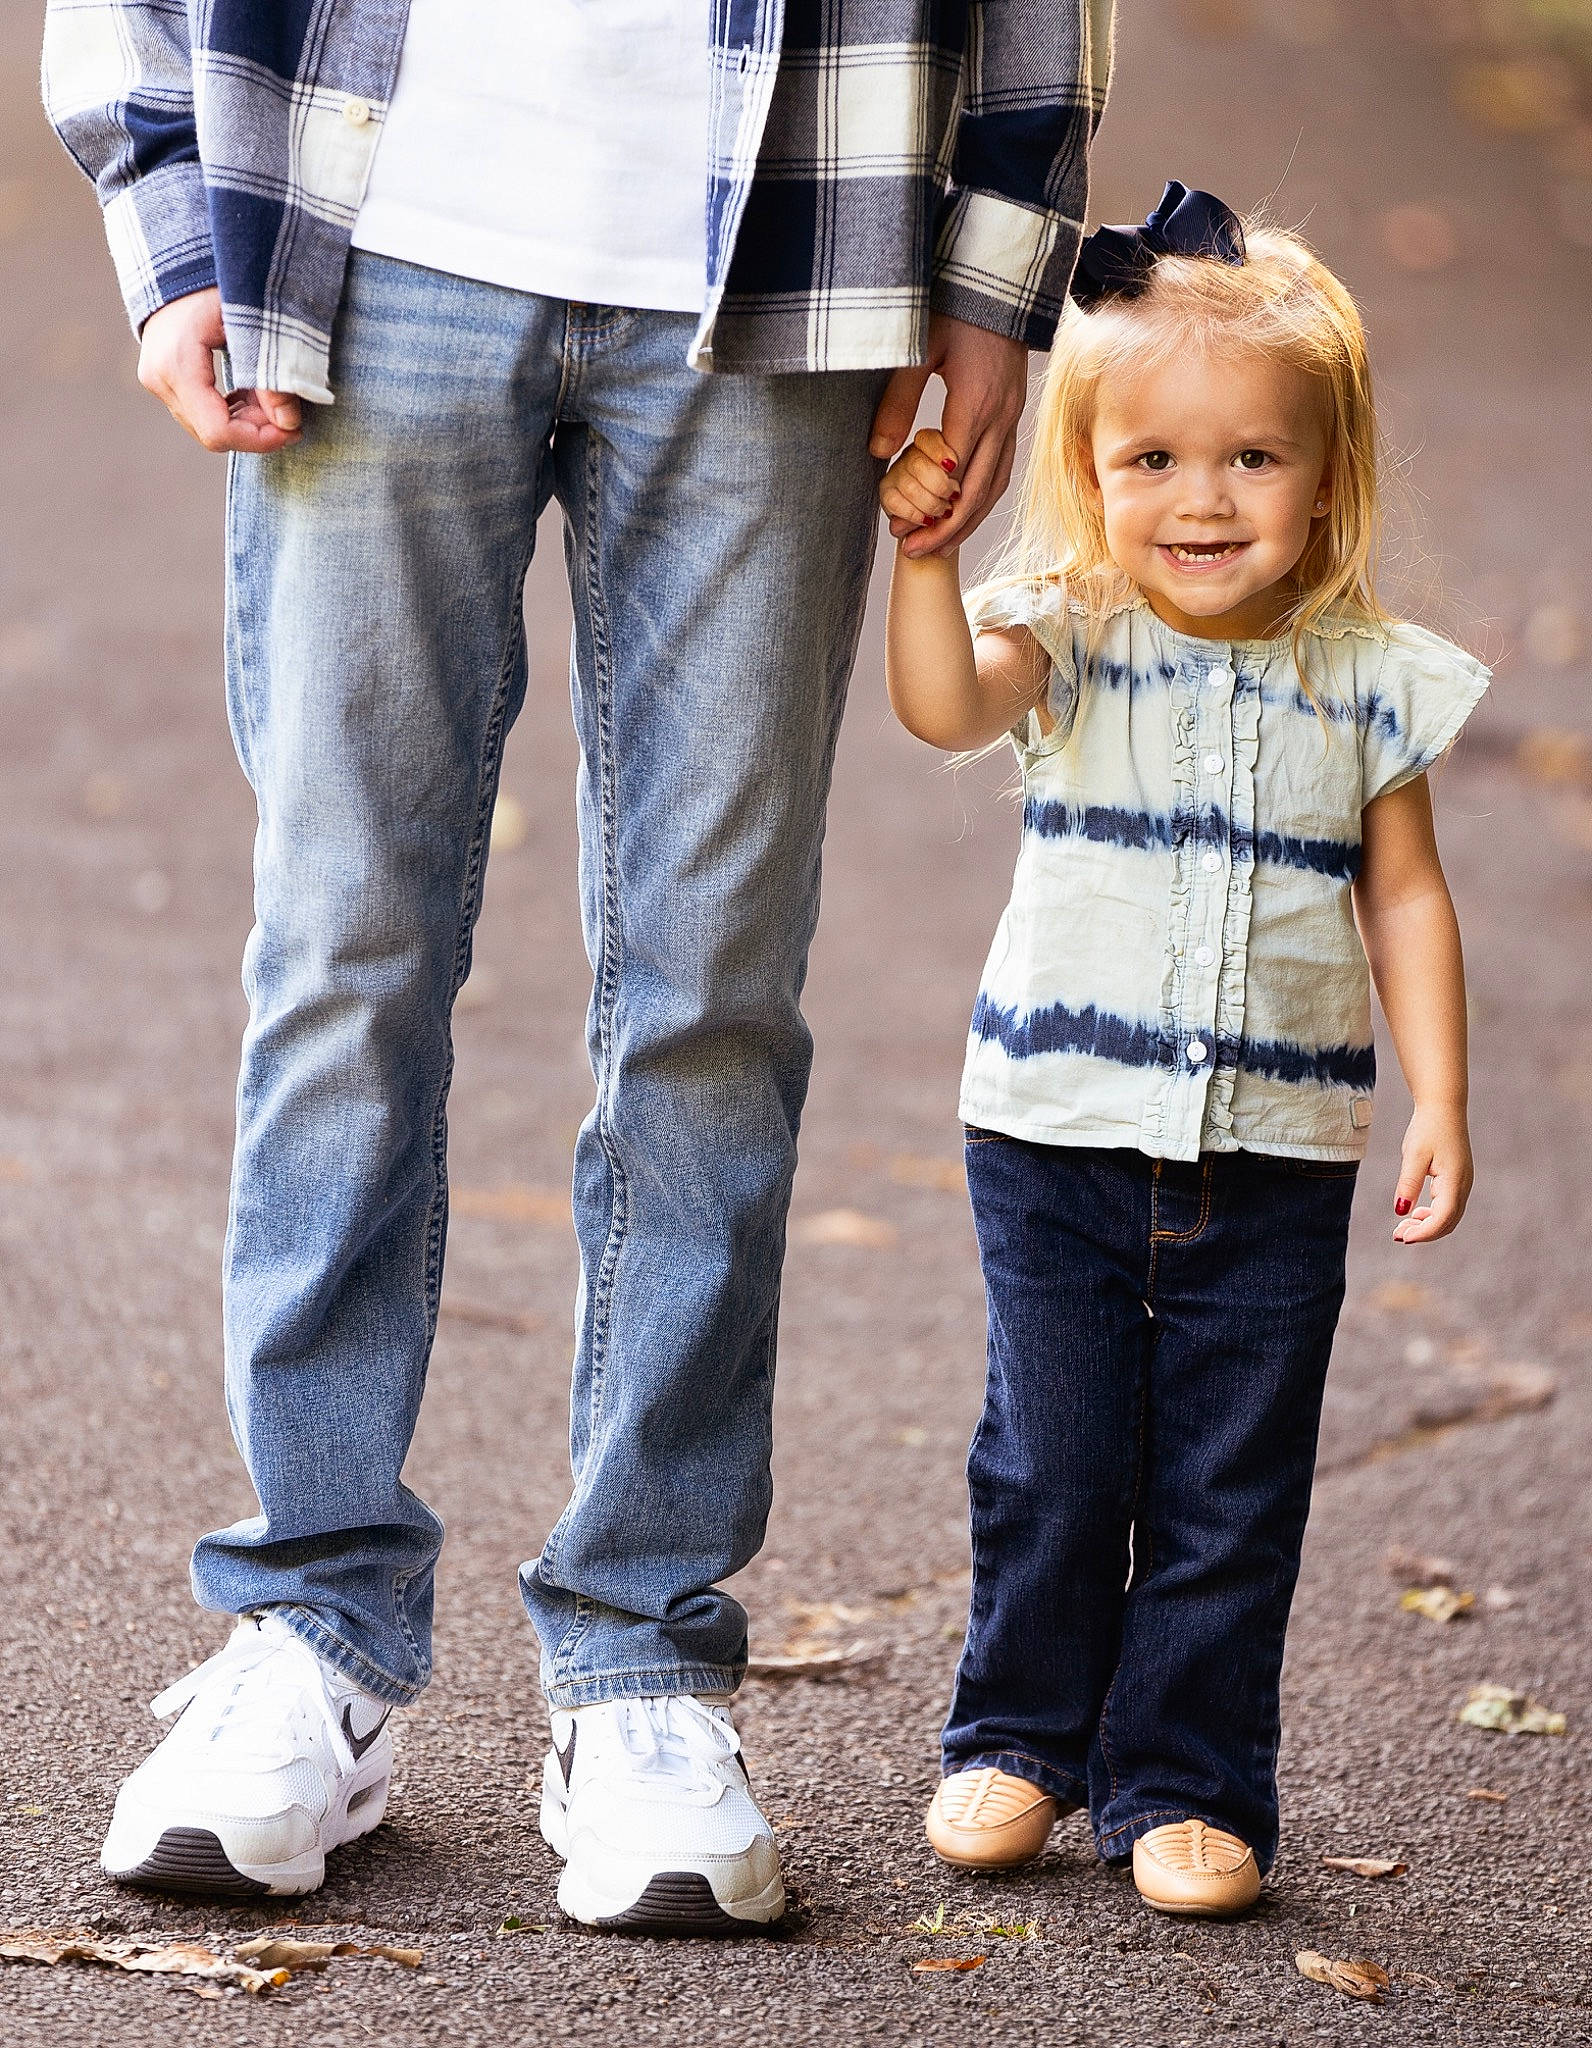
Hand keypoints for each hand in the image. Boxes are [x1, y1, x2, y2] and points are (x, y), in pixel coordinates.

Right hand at [139, 288, 301, 452]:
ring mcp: (156, 381)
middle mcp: (158, 378)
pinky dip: (233, 411)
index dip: (259, 440)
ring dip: (247, 421)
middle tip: (288, 410)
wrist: (181, 258)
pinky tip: (254, 394)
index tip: (293, 430)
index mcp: (177, 364)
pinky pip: (201, 414)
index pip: (218, 431)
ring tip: (273, 396)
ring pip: (208, 428)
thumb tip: (289, 423)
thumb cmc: (220, 280)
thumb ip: (272, 372)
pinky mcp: (162, 380)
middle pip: (213, 435)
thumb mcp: (253, 321)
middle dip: (257, 430)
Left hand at [869, 314, 1027, 558]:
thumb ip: (897, 403)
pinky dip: (982, 499)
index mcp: (976, 405)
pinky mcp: (1013, 415)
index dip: (928, 509)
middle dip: (946, 528)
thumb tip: (879, 454)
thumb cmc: (954, 308)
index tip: (899, 529)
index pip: (953, 476)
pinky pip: (1002, 469)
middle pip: (977, 492)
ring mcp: (1012, 418)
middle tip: (914, 551)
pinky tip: (962, 513)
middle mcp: (1001, 418)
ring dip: (967, 521)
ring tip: (937, 546)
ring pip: (995, 486)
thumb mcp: (917, 350)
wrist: (1000, 282)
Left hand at [1391, 1103, 1472, 1243]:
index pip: (1443, 1218)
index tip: (1402, 1238)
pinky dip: (1432, 1215)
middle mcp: (1463, 1185)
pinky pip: (1448, 1205)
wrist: (1443, 1107)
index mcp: (1454, 1181)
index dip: (1424, 1233)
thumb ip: (1408, 1184)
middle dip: (1423, 1233)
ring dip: (1428, 1225)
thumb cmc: (1428, 1128)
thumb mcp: (1414, 1155)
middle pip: (1448, 1222)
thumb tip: (1401, 1211)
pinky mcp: (1457, 1179)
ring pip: (1449, 1216)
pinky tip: (1415, 1213)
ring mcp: (1462, 1182)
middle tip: (1397, 1235)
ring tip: (1402, 1227)